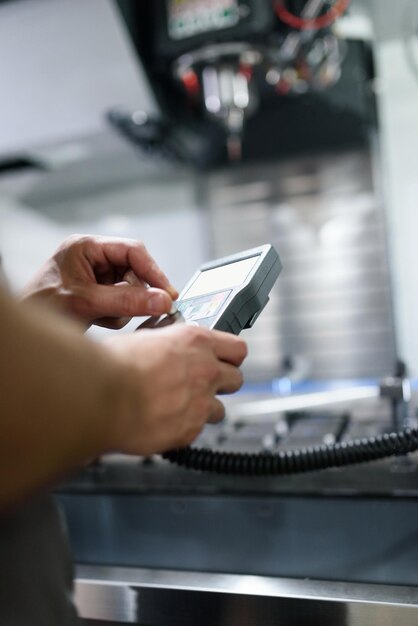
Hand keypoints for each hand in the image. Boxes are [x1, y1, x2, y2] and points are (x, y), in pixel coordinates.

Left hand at [21, 235, 177, 327]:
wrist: (23, 334)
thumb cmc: (41, 308)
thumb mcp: (87, 303)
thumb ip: (127, 300)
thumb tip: (162, 300)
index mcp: (86, 247)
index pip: (132, 251)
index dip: (153, 272)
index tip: (168, 293)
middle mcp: (91, 259)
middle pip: (134, 271)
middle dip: (134, 294)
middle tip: (136, 310)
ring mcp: (94, 277)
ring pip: (130, 290)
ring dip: (122, 308)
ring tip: (102, 317)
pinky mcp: (96, 294)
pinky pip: (121, 303)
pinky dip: (115, 315)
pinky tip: (98, 320)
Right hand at [105, 324, 246, 454]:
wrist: (100, 397)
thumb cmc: (111, 365)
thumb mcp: (141, 336)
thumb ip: (164, 341)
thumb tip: (164, 340)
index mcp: (195, 341)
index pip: (237, 348)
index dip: (230, 355)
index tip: (224, 359)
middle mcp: (205, 371)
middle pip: (236, 379)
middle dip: (222, 382)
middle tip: (203, 383)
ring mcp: (200, 403)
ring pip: (220, 410)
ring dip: (205, 409)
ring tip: (179, 407)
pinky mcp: (189, 431)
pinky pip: (196, 431)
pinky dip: (184, 428)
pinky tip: (164, 421)